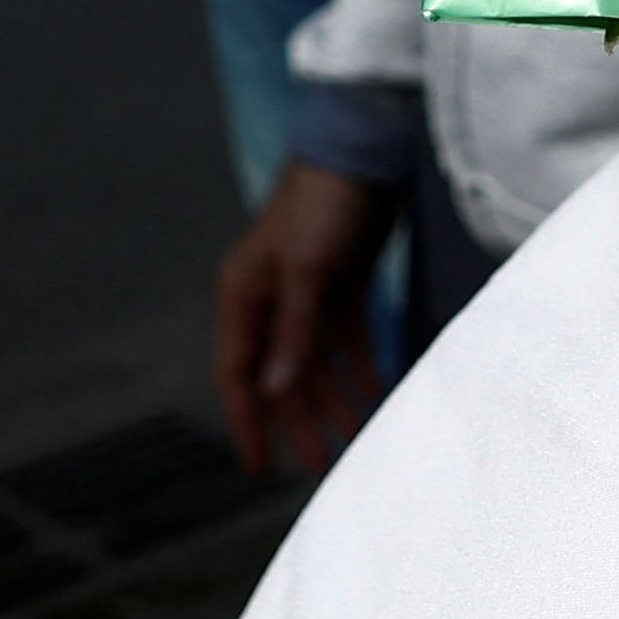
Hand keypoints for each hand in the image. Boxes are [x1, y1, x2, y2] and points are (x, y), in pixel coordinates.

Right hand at [215, 159, 389, 475]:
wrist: (363, 150)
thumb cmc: (324, 204)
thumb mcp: (308, 271)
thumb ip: (294, 334)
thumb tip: (276, 392)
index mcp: (243, 299)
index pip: (238, 376)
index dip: (249, 423)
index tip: (261, 467)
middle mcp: (270, 303)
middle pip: (284, 376)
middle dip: (303, 422)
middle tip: (325, 467)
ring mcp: (308, 295)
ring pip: (319, 362)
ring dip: (337, 399)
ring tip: (360, 440)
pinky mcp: (343, 285)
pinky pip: (348, 339)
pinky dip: (362, 365)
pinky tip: (379, 393)